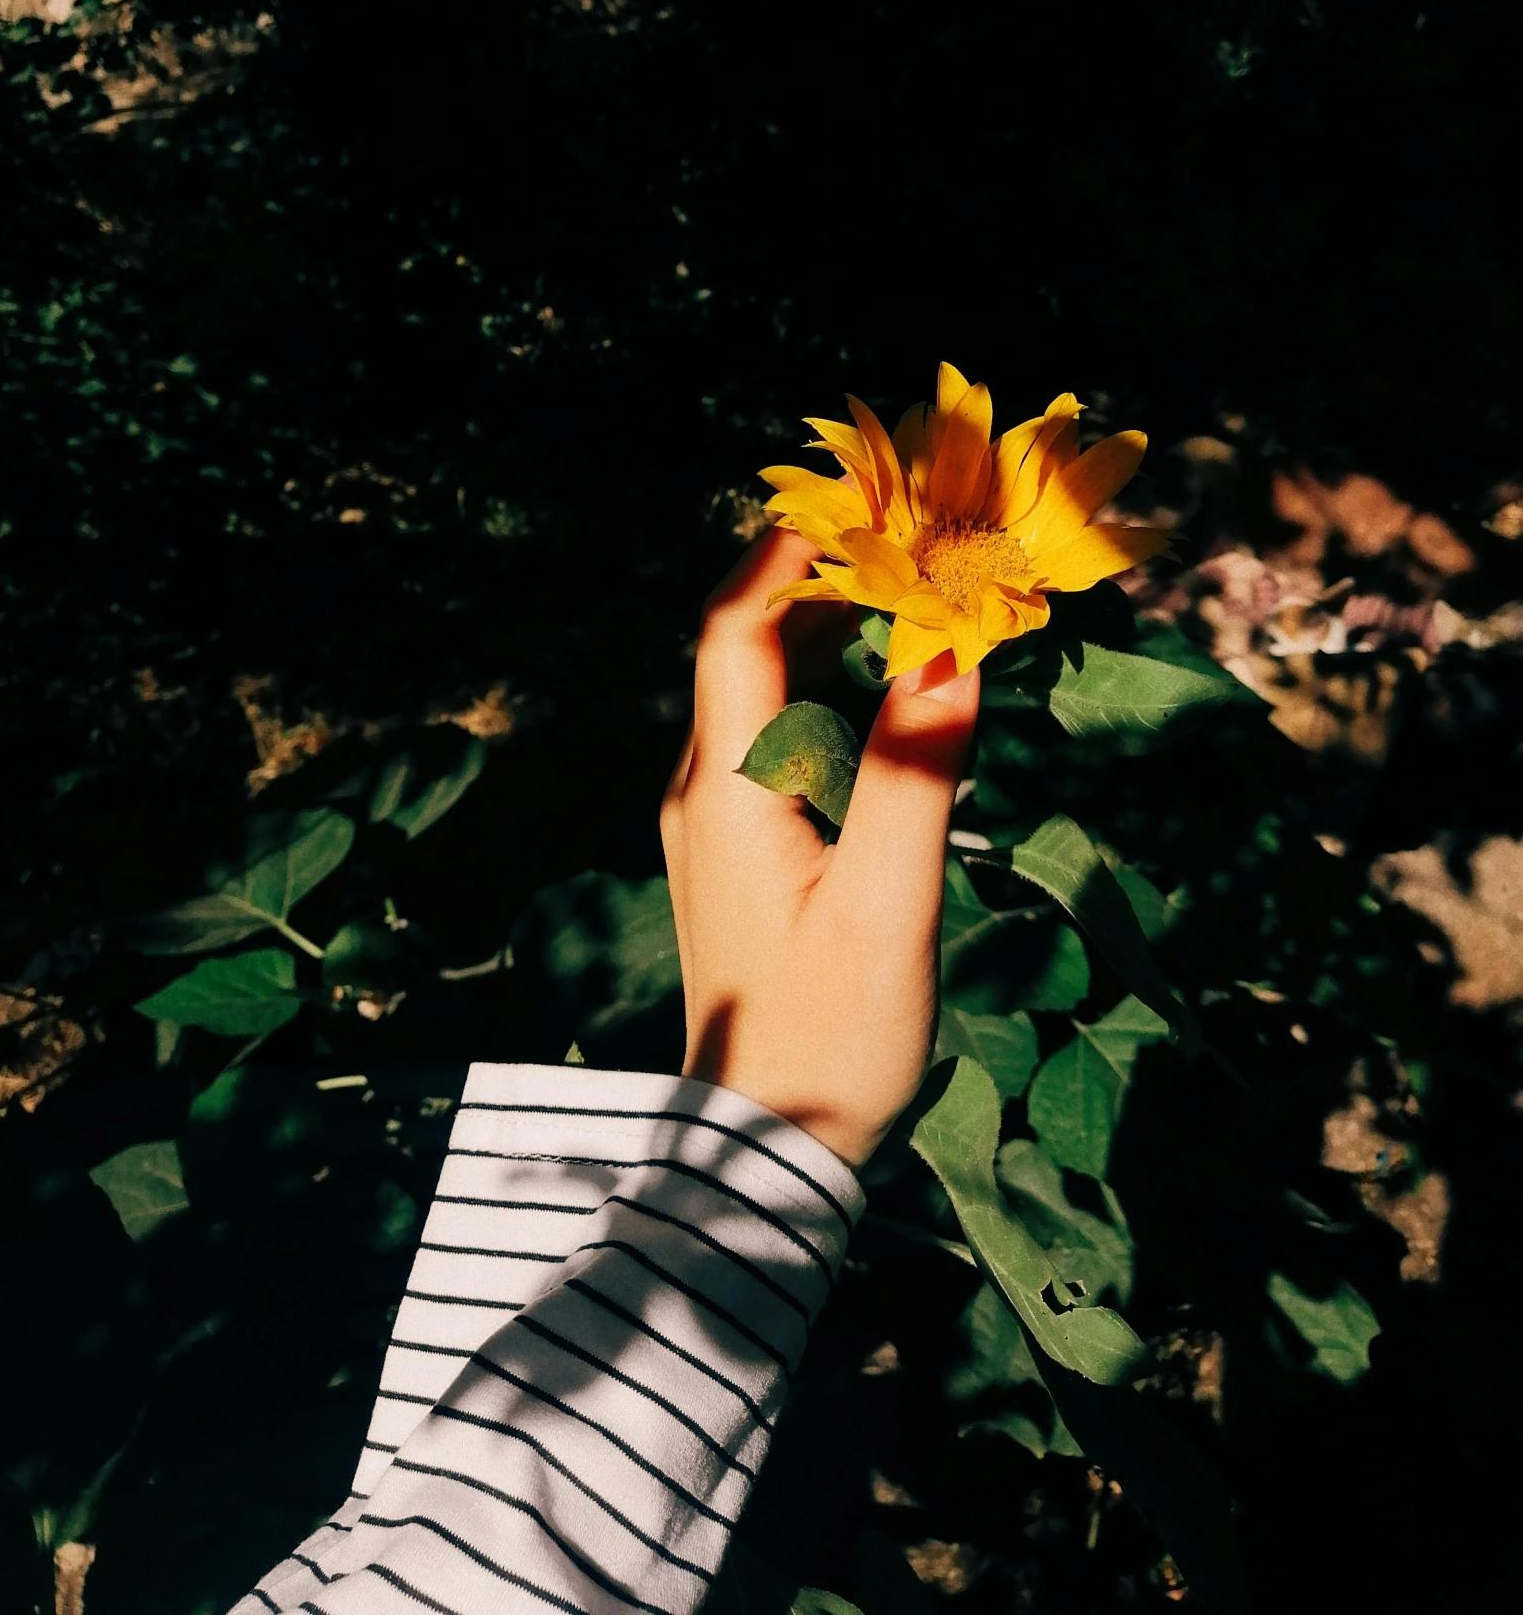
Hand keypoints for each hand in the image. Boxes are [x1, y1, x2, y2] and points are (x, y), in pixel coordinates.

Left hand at [661, 526, 981, 1169]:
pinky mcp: (737, 854)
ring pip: (756, 689)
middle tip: (905, 527)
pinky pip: (770, 736)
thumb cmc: (829, 1036)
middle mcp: (702, 789)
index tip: (865, 499)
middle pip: (742, 644)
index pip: (735, 629)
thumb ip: (916, 776)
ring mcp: (712, 823)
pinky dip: (823, 689)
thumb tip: (949, 649)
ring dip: (822, 630)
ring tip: (906, 586)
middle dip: (817, 575)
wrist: (766, 1152)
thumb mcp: (887, 909)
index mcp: (724, 789)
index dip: (788, 552)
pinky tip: (882, 690)